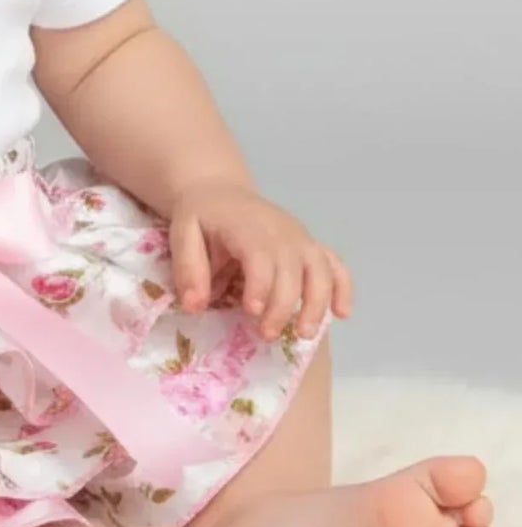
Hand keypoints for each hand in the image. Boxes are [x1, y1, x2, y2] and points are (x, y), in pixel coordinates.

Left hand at [168, 181, 352, 341]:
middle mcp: (280, 231)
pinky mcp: (310, 246)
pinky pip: (335, 264)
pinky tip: (341, 314)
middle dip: (283, 305)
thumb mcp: (183, 234)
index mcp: (247, 226)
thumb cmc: (202, 216)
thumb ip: (188, 269)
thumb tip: (194, 306)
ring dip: (317, 303)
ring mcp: (300, 238)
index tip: (253, 312)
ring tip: (303, 334)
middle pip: (292, 269)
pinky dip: (343, 287)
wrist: (221, 191)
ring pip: (320, 269)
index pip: (260, 255)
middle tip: (266, 335)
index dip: (261, 284)